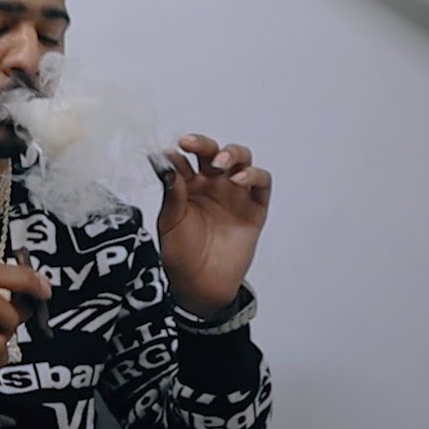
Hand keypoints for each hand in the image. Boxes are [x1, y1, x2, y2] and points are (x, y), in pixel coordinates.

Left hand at [156, 134, 271, 317]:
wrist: (200, 284)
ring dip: (232, 153)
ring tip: (221, 163)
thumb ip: (172, 194)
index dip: (178, 152)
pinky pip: (262, 183)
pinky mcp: (254, 208)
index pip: (184, 159)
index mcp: (187, 185)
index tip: (169, 151)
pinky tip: (239, 180)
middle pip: (212, 152)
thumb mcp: (169, 223)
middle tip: (191, 144)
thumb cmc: (180, 254)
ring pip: (241, 159)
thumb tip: (166, 163)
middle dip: (203, 144)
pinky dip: (254, 175)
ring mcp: (234, 194)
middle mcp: (212, 185)